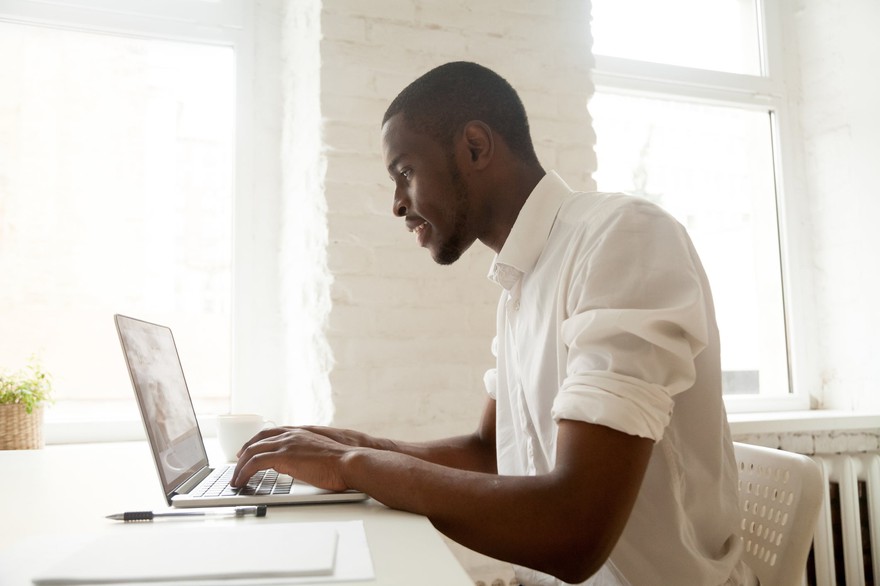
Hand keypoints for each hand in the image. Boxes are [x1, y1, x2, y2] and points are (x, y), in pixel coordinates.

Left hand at [230, 427, 360, 491]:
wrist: (349, 461)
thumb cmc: (342, 462)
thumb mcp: (321, 454)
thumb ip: (308, 454)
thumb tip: (301, 464)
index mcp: (300, 433)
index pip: (272, 433)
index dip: (258, 441)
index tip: (250, 449)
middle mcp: (291, 435)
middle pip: (258, 440)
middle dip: (245, 451)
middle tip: (238, 462)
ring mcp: (286, 445)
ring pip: (252, 451)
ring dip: (241, 466)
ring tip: (236, 479)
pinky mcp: (283, 457)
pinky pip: (254, 463)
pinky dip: (244, 472)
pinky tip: (241, 481)